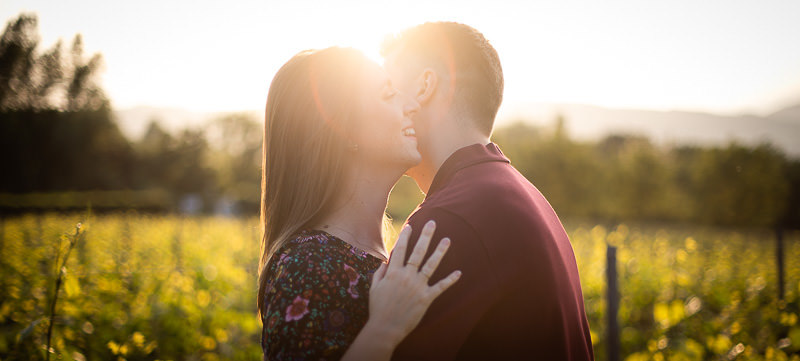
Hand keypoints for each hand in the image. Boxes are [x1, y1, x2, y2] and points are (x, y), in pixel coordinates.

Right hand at [364, 220, 461, 348]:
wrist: (385, 328)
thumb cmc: (378, 308)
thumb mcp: (374, 288)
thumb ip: (380, 272)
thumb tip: (386, 261)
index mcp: (393, 273)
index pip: (400, 249)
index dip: (405, 237)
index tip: (410, 226)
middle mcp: (406, 276)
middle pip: (418, 252)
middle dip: (425, 236)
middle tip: (432, 223)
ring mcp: (417, 287)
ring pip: (431, 265)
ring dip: (440, 251)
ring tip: (447, 240)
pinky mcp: (426, 298)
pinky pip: (440, 287)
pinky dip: (450, 280)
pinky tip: (458, 272)